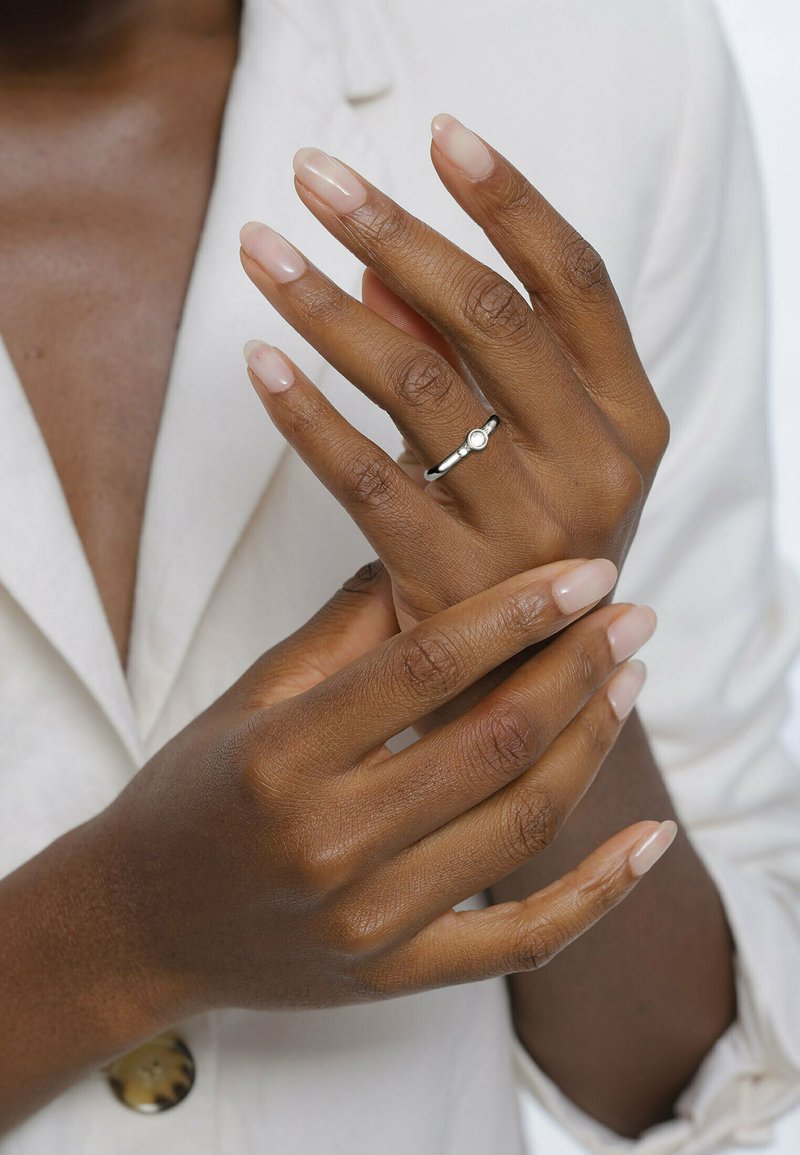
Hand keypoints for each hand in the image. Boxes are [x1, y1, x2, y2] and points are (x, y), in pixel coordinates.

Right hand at [88, 561, 666, 1020]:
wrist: (140, 925)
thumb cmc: (190, 796)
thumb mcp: (246, 698)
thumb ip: (340, 633)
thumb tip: (429, 562)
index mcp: (281, 758)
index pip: (426, 667)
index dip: (519, 612)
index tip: (586, 574)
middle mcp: (329, 844)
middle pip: (492, 742)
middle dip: (578, 668)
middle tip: (632, 616)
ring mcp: (369, 922)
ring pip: (521, 825)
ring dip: (592, 746)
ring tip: (628, 682)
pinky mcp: (396, 975)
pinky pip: (523, 940)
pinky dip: (599, 892)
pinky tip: (653, 839)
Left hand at [238, 115, 668, 630]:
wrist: (530, 685)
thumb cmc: (530, 544)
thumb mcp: (538, 448)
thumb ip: (472, 360)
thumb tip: (377, 266)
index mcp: (632, 420)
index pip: (576, 282)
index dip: (509, 200)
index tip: (439, 136)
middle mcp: (597, 467)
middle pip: (489, 317)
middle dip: (393, 229)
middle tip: (313, 175)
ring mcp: (529, 530)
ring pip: (417, 384)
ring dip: (325, 305)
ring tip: (259, 250)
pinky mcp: (454, 582)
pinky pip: (365, 479)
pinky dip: (305, 415)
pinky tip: (258, 363)